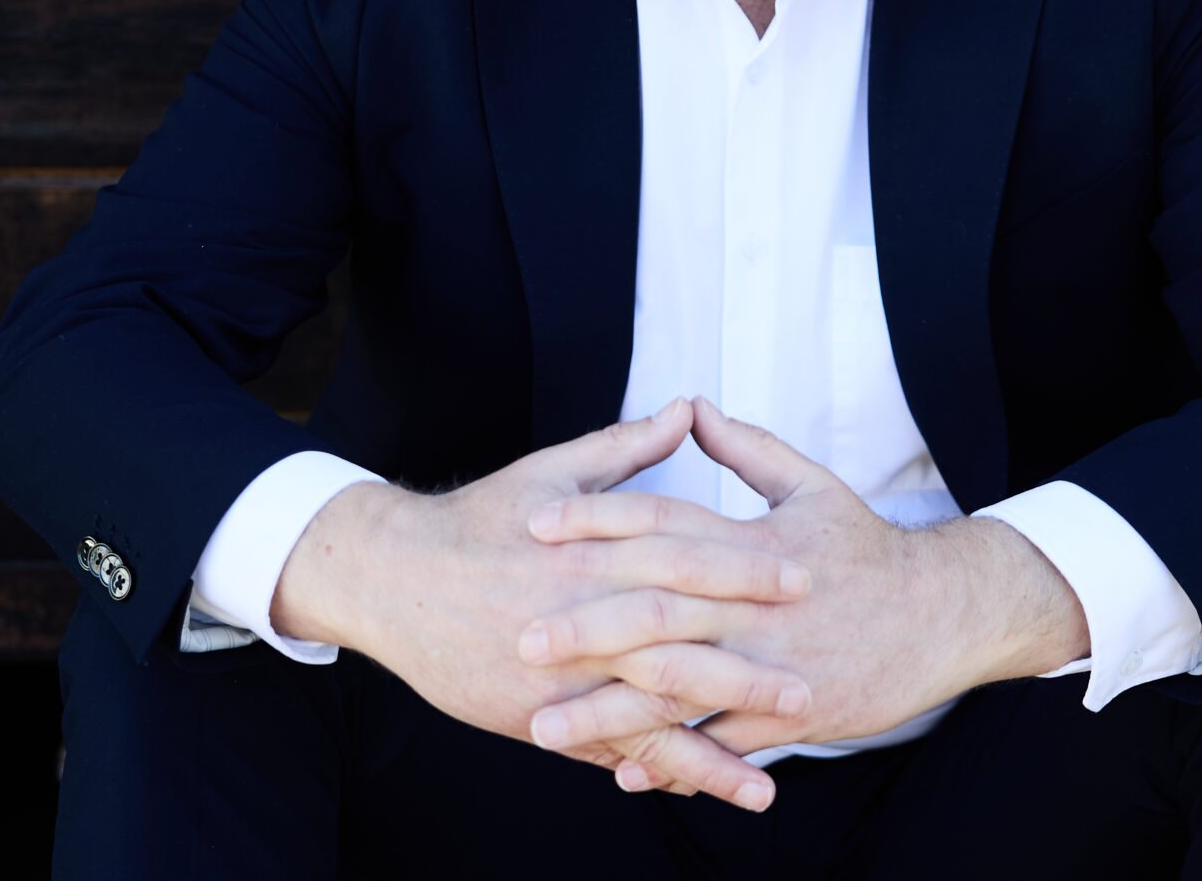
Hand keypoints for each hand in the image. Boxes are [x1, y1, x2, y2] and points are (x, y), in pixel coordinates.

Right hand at [269, 399, 811, 806]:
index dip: (745, 569)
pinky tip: (697, 793)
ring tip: (768, 781)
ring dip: (708, 748)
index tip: (803, 576)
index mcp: (592, 551)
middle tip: (808, 685)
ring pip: (644, 717)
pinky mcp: (538, 717)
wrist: (393, 578)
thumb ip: (627, 447)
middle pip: (675, 647)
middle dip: (742, 671)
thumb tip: (687, 408)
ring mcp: (560, 677)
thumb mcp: (553, 471)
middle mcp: (581, 617)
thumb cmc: (480, 518)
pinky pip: (605, 750)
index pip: (683, 559)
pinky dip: (652, 772)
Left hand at [522, 398, 1088, 774]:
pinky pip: (723, 743)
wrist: (945, 614)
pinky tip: (622, 772)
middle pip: (658, 611)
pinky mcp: (794, 714)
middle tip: (522, 639)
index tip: (536, 523)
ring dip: (611, 711)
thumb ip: (746, 448)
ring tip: (546, 726)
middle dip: (586, 627)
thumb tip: (689, 406)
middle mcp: (757, 604)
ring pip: (681, 688)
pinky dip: (674, 758)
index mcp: (753, 543)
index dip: (598, 519)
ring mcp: (773, 664)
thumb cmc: (869, 549)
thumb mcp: (811, 486)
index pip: (663, 522)